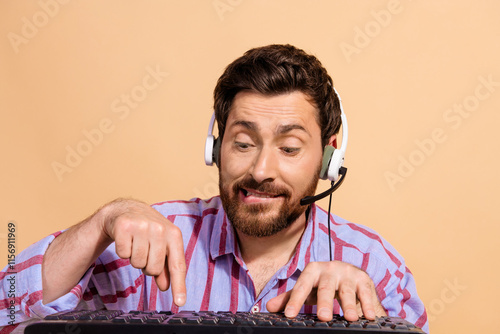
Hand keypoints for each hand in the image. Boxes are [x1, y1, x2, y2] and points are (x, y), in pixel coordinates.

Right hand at [101, 199, 186, 305]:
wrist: (126, 209)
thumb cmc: (148, 231)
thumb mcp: (161, 245)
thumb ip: (166, 266)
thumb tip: (167, 287)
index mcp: (173, 234)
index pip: (177, 265)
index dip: (179, 285)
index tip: (180, 302)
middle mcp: (160, 229)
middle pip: (153, 269)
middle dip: (147, 266)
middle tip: (145, 252)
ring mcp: (142, 227)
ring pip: (137, 263)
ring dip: (134, 258)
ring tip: (136, 244)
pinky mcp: (124, 226)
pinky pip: (123, 255)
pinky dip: (123, 251)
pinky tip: (126, 239)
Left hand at [266, 261, 385, 320]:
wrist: (348, 274)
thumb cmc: (323, 284)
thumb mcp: (308, 289)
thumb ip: (290, 297)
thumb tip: (269, 307)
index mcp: (313, 270)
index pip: (302, 286)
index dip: (295, 300)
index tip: (290, 314)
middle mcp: (330, 269)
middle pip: (326, 287)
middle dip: (325, 302)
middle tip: (324, 316)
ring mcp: (347, 273)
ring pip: (347, 290)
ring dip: (349, 305)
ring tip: (349, 318)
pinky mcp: (363, 279)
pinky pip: (365, 293)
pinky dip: (367, 305)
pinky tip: (368, 316)